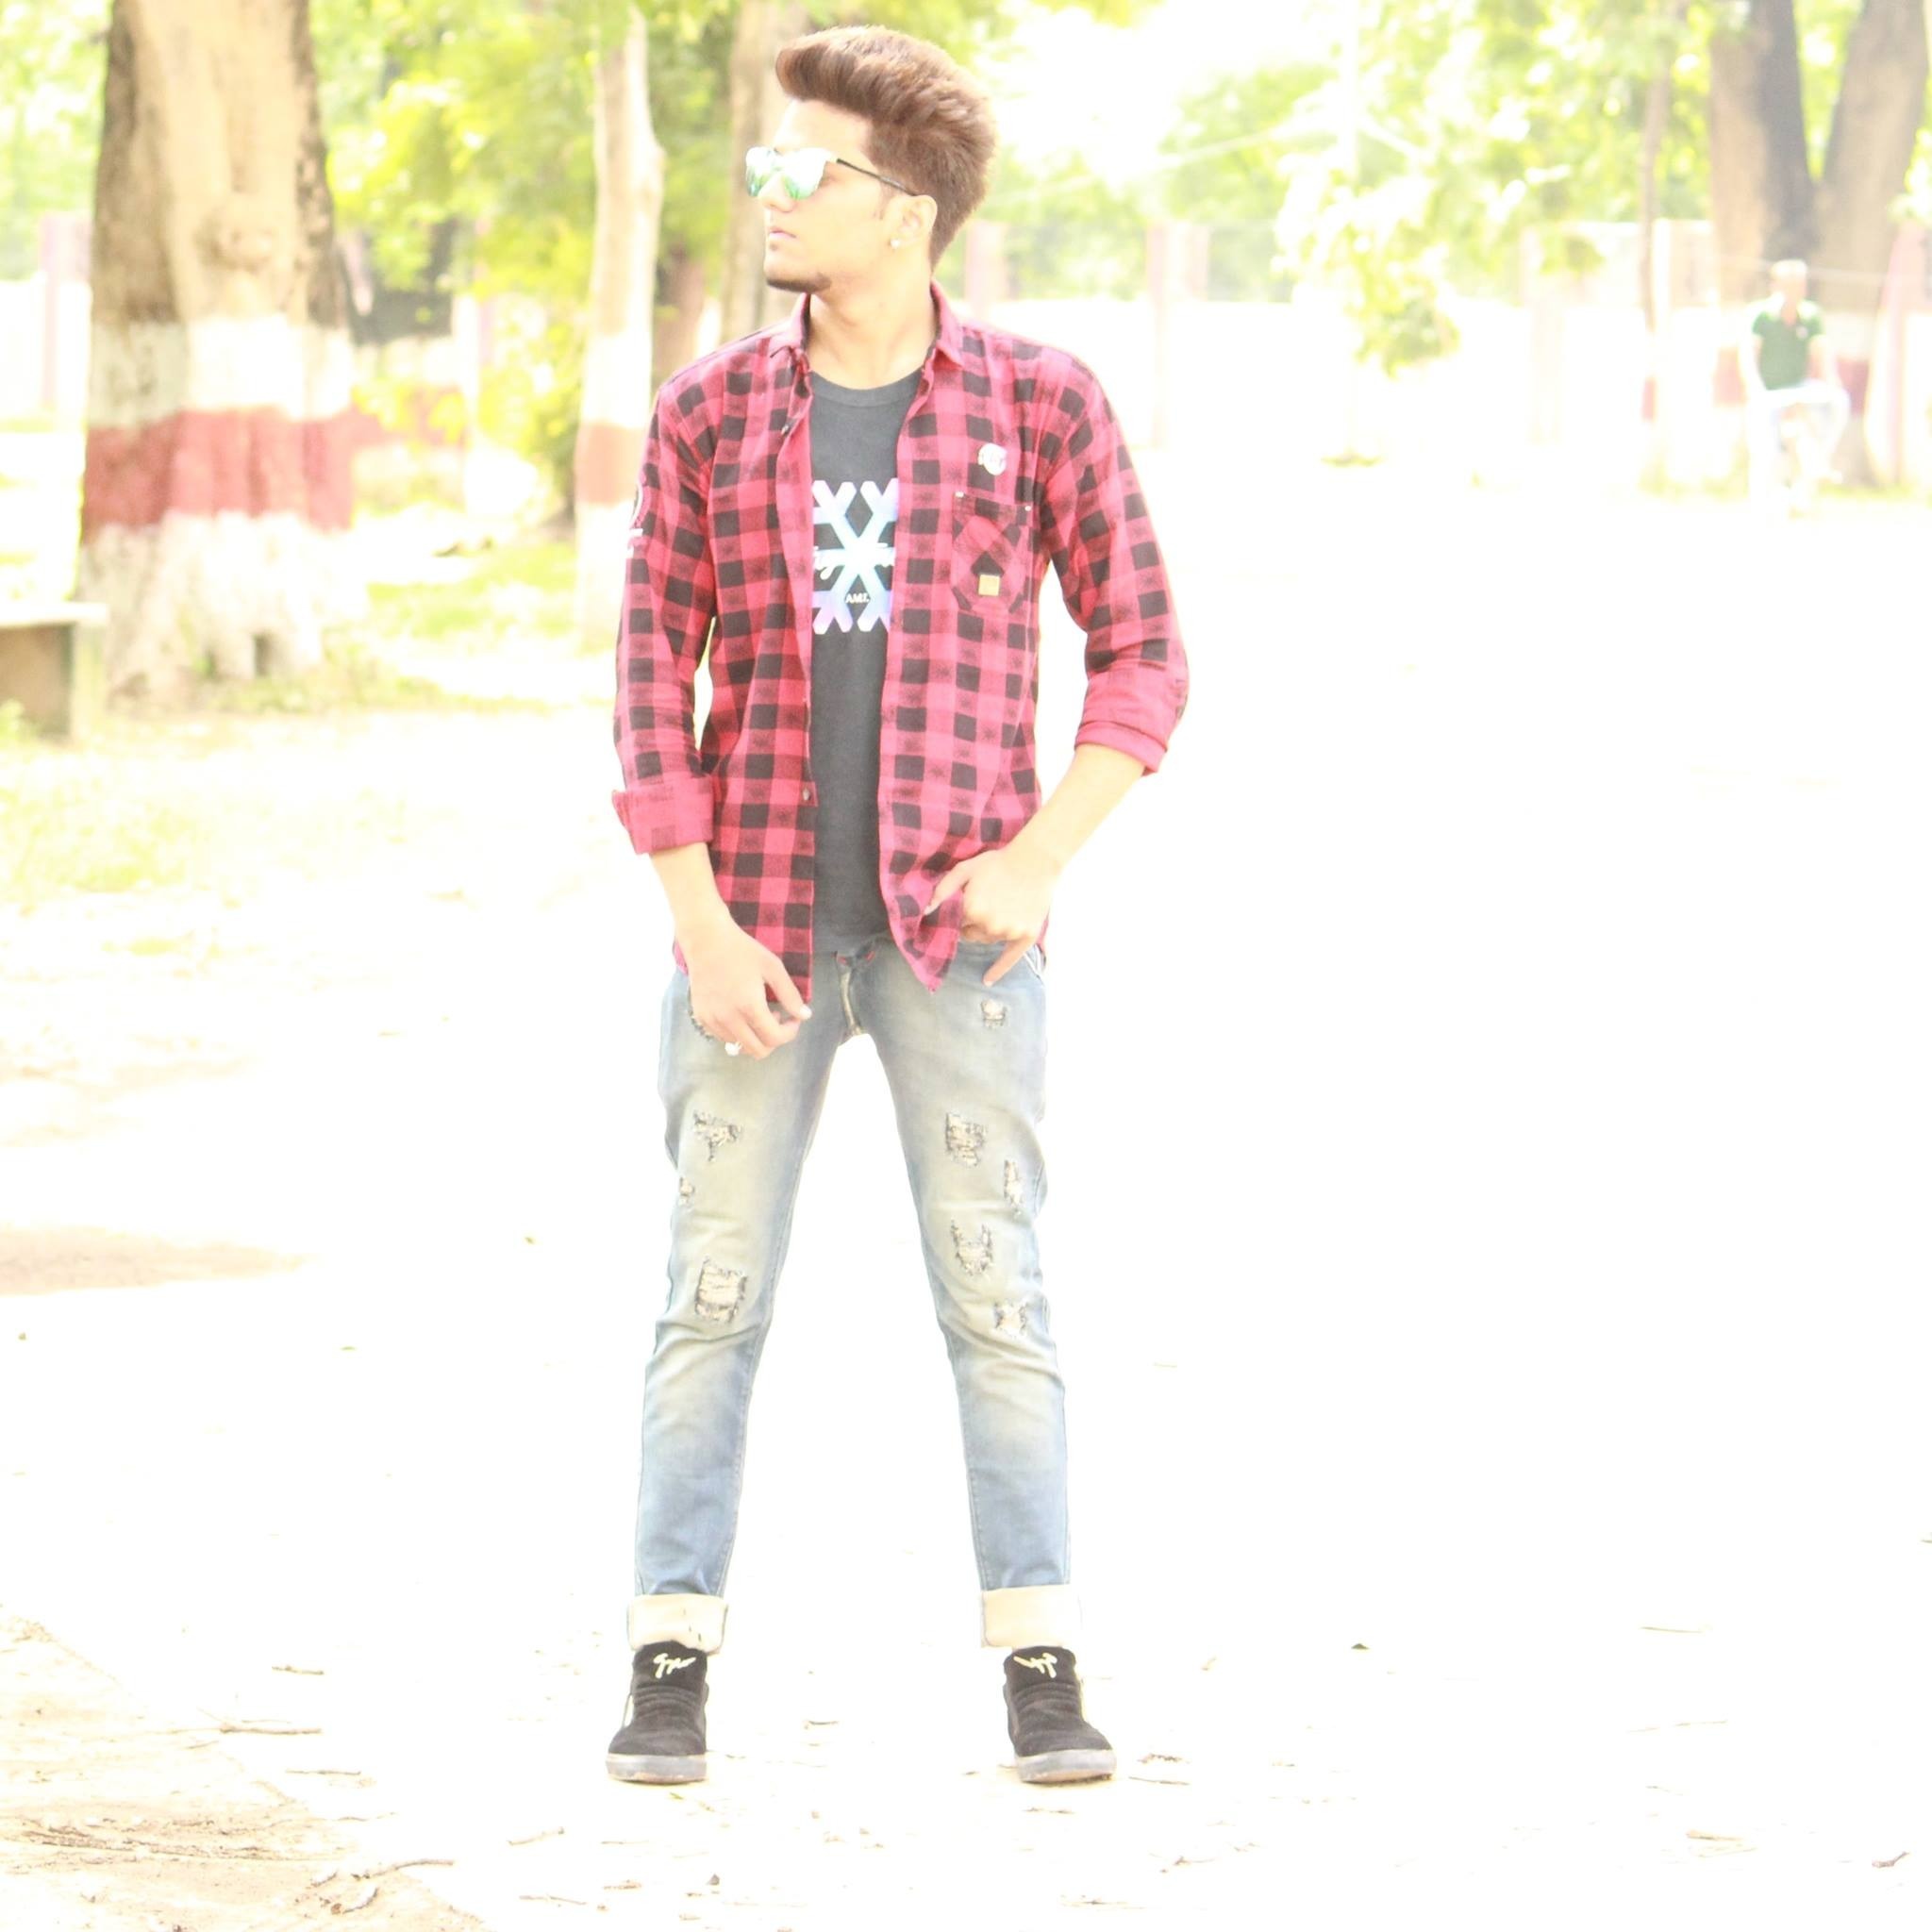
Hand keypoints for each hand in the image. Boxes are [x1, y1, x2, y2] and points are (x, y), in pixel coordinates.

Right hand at [680, 912, 809, 1058]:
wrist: (706, 941)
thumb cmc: (742, 951)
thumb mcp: (773, 967)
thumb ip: (790, 994)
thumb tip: (805, 1016)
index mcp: (749, 1007)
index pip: (774, 1039)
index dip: (789, 1033)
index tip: (793, 1019)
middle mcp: (729, 1019)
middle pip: (758, 1051)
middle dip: (774, 1040)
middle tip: (777, 1018)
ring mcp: (713, 1020)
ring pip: (740, 1046)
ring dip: (755, 1036)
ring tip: (758, 1013)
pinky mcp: (702, 1017)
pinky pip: (724, 1038)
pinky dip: (737, 1033)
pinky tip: (740, 1012)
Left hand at [927, 844, 1058, 984]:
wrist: (1035, 861)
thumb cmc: (997, 862)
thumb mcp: (965, 869)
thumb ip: (943, 890)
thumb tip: (926, 912)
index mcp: (971, 909)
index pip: (956, 924)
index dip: (960, 915)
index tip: (964, 908)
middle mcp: (989, 925)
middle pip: (971, 935)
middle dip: (972, 925)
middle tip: (984, 906)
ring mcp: (1008, 932)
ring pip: (988, 941)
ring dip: (988, 932)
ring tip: (999, 910)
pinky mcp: (1026, 936)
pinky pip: (1009, 960)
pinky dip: (997, 970)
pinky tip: (987, 980)